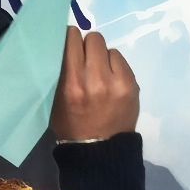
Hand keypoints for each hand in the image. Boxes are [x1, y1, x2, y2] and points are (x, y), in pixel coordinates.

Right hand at [51, 25, 140, 144]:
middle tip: (86, 59)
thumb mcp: (57, 100)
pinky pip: (122, 62)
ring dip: (103, 57)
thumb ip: (62, 72)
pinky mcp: (133, 85)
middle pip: (94, 39)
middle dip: (88, 46)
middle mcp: (96, 79)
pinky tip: (112, 81)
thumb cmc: (72, 126)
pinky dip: (116, 67)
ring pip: (109, 49)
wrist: (101, 151)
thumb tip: (68, 47)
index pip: (72, 40)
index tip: (70, 43)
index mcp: (73, 83)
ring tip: (100, 73)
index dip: (71, 38)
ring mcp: (118, 82)